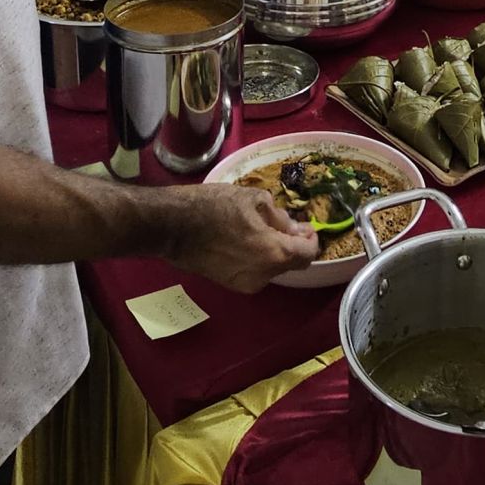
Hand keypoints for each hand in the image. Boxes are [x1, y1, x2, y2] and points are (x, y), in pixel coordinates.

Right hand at [159, 183, 317, 290]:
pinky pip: (256, 272)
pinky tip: (243, 241)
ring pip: (274, 268)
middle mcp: (265, 275)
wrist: (172, 227)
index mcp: (275, 253)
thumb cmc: (213, 207)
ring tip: (258, 230)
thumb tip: (294, 229)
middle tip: (282, 224)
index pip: (309, 253)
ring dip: (274, 252)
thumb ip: (280, 217)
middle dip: (293, 245)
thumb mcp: (253, 200)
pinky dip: (258, 258)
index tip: (304, 226)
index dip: (311, 238)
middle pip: (293, 263)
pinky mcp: (231, 284)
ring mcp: (247, 283)